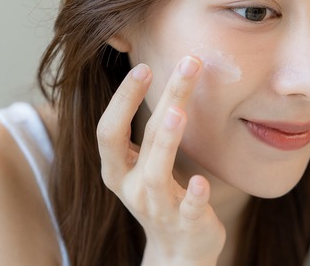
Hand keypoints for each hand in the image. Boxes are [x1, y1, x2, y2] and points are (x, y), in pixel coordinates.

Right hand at [96, 56, 225, 264]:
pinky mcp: (186, 224)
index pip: (109, 130)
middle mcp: (131, 187)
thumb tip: (166, 74)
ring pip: (154, 173)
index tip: (144, 67)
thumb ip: (149, 128)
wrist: (178, 252)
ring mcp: (157, 207)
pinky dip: (192, 195)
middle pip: (140, 140)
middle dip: (160, 99)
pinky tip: (200, 181)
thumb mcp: (145, 163)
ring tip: (178, 112)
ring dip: (165, 142)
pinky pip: (187, 209)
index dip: (123, 99)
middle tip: (186, 64)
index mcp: (117, 169)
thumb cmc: (162, 195)